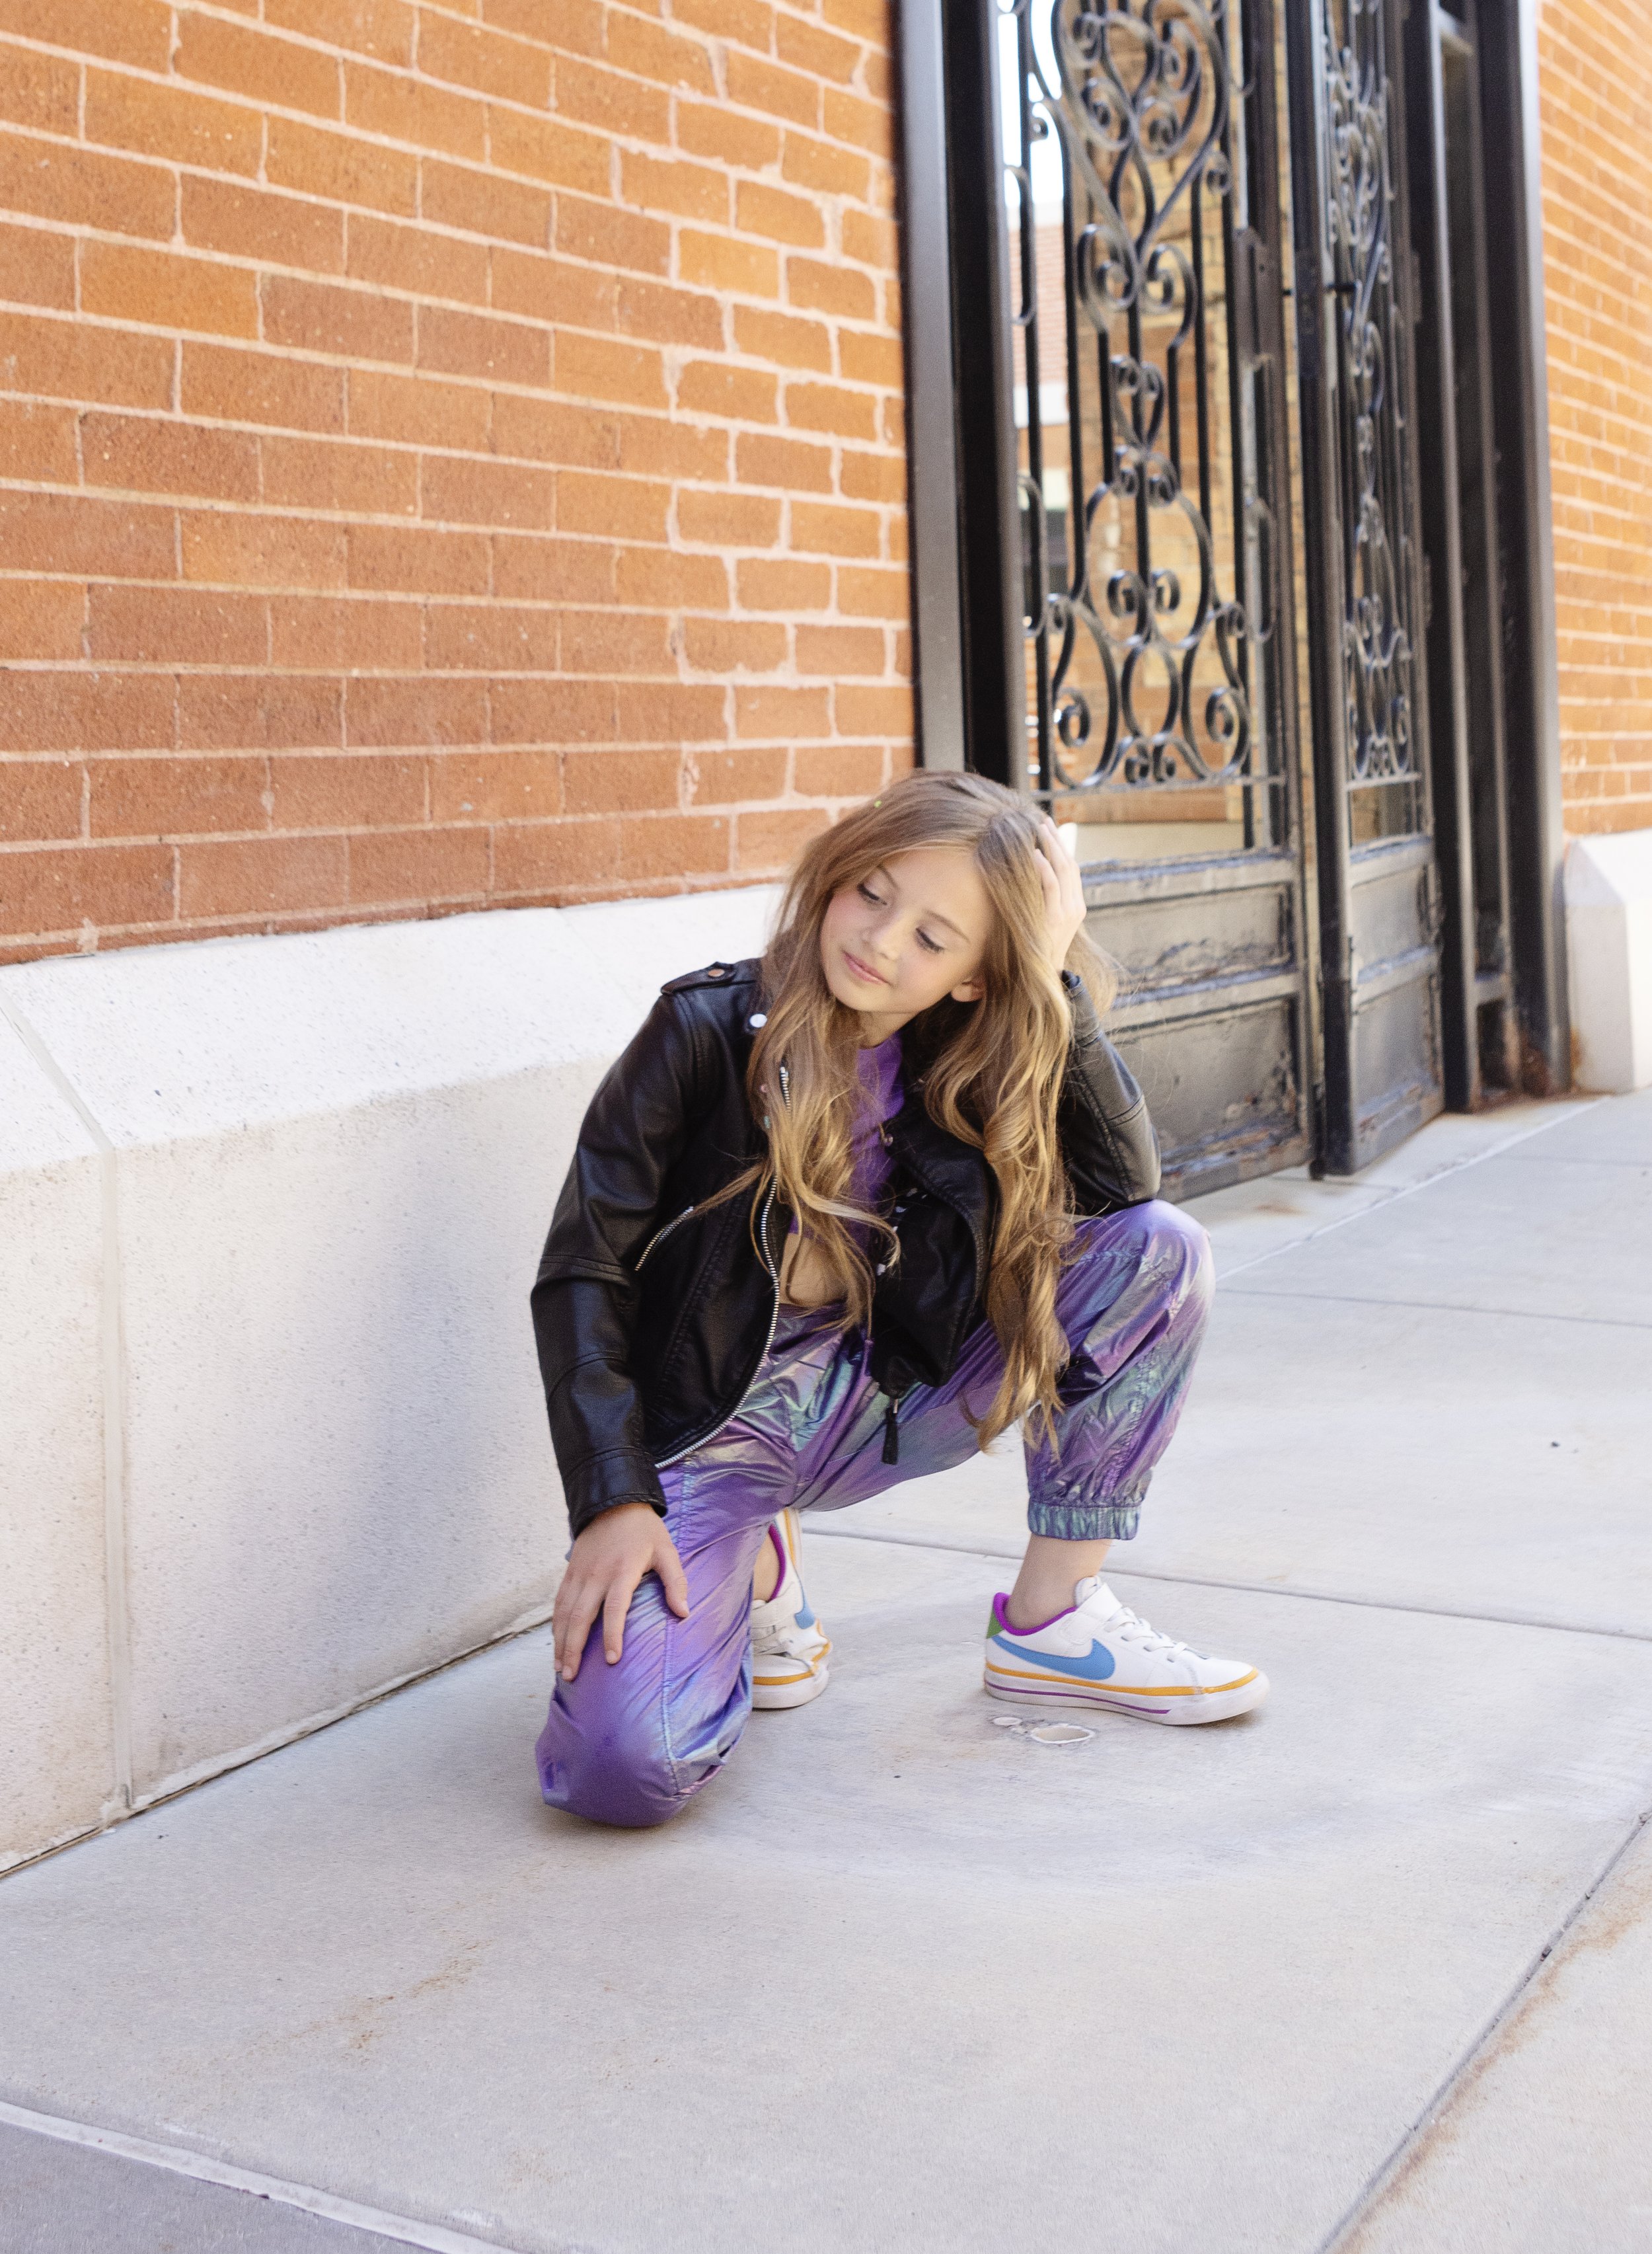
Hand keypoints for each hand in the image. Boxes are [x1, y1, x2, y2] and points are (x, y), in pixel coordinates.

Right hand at [553, 1502, 689, 1681]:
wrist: (613, 1502)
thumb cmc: (644, 1531)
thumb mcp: (667, 1551)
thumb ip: (676, 1582)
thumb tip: (684, 1613)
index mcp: (622, 1571)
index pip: (615, 1608)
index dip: (612, 1635)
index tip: (611, 1660)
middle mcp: (596, 1575)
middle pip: (581, 1617)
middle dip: (574, 1649)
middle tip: (571, 1676)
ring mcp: (579, 1574)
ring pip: (565, 1613)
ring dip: (560, 1642)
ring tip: (560, 1669)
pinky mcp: (570, 1573)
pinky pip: (559, 1603)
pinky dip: (556, 1625)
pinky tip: (557, 1644)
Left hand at [1033, 815, 1086, 972]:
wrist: (1042, 977)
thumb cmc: (1038, 950)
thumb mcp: (1044, 922)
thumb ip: (1043, 902)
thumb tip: (1029, 880)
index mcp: (1076, 906)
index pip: (1071, 868)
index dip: (1061, 847)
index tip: (1049, 829)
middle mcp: (1075, 906)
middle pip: (1069, 864)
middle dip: (1057, 840)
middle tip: (1043, 821)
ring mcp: (1068, 912)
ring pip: (1063, 870)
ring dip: (1051, 847)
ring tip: (1039, 828)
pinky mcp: (1055, 919)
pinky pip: (1052, 887)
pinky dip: (1044, 868)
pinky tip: (1035, 854)